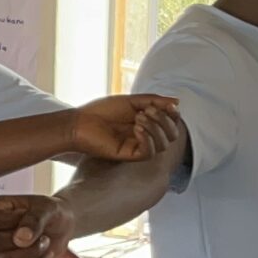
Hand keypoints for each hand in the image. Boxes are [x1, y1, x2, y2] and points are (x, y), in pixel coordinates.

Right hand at [0, 194, 74, 257]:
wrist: (61, 225)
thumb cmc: (50, 212)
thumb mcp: (47, 208)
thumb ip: (34, 220)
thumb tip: (20, 239)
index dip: (17, 223)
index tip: (33, 219)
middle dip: (28, 242)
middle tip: (45, 236)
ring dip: (33, 254)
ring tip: (46, 243)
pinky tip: (46, 254)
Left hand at [67, 95, 181, 161]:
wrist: (80, 122)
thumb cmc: (101, 111)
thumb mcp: (132, 101)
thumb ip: (154, 101)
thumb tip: (177, 102)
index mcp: (147, 123)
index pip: (171, 124)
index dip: (173, 115)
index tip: (168, 106)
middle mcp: (145, 137)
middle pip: (171, 135)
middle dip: (164, 121)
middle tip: (146, 111)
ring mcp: (137, 147)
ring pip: (163, 145)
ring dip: (155, 128)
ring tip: (138, 118)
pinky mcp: (129, 155)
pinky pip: (149, 153)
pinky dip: (148, 139)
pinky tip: (137, 129)